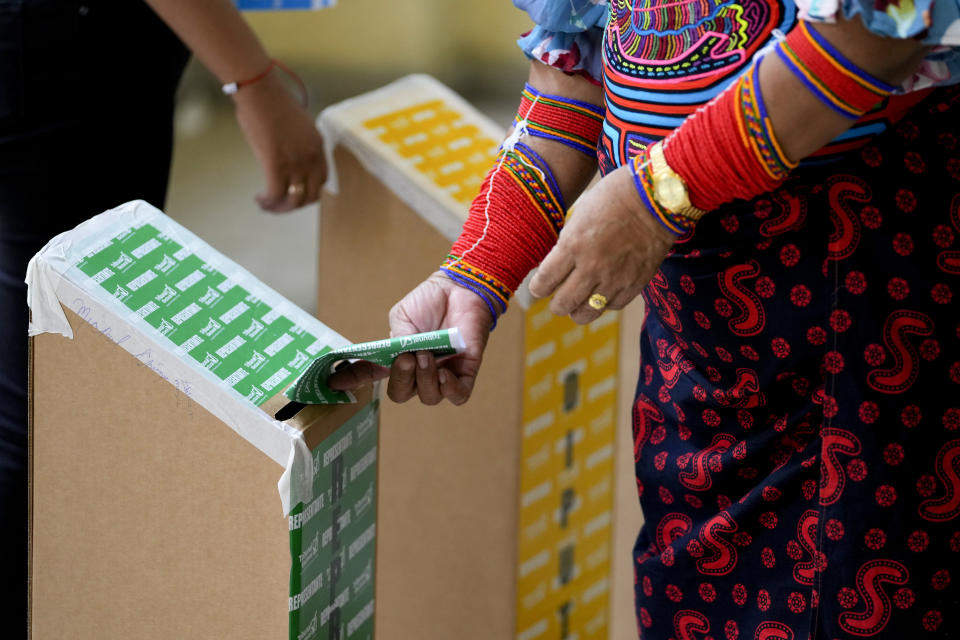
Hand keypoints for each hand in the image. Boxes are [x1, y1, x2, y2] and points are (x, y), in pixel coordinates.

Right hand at [233, 71, 326, 211]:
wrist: (260, 90)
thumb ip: (299, 144)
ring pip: (293, 199)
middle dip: (294, 205)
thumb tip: (289, 159)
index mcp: (318, 146)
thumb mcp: (298, 126)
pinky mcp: (276, 162)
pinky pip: (275, 193)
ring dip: (279, 208)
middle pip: (310, 196)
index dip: (308, 193)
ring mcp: (296, 161)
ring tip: (266, 204)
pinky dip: (268, 202)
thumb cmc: (272, 103)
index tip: (294, 194)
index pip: (322, 181)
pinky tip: (260, 199)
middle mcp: (311, 157)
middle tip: (278, 204)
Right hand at [328, 272, 494, 405]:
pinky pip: (458, 396)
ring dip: (425, 379)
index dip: (352, 381)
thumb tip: (398, 357)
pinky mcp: (465, 372)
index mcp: (396, 357)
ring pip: (429, 397)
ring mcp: (442, 373)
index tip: (332, 383)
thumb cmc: (430, 301)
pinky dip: (450, 390)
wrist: (460, 289)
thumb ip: (398, 338)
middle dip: (401, 378)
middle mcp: (417, 371)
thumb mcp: (403, 316)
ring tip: (427, 355)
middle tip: (407, 357)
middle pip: (401, 393)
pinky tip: (445, 375)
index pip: (371, 375)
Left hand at [528, 165, 674, 322]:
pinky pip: (612, 306)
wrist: (657, 197)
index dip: (538, 287)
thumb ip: (567, 244)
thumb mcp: (580, 216)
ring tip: (578, 304)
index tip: (539, 286)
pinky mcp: (635, 284)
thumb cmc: (615, 198)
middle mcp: (591, 266)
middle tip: (557, 297)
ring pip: (586, 314)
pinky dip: (604, 303)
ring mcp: (614, 278)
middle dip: (556, 303)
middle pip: (562, 304)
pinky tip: (602, 294)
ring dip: (578, 310)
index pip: (544, 281)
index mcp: (573, 245)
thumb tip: (555, 266)